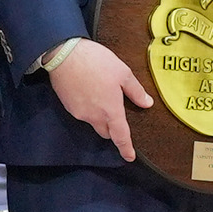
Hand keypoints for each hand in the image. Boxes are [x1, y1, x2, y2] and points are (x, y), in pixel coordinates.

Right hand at [49, 39, 151, 160]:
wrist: (65, 55)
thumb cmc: (97, 62)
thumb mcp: (123, 73)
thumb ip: (136, 91)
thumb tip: (147, 103)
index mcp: (111, 110)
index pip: (121, 136)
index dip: (126, 148)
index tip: (130, 157)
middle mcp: (95, 117)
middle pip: (106, 133)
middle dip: (112, 130)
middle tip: (116, 114)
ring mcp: (80, 114)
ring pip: (93, 123)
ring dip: (99, 117)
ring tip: (101, 96)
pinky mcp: (69, 107)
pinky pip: (82, 114)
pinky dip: (88, 109)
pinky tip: (89, 93)